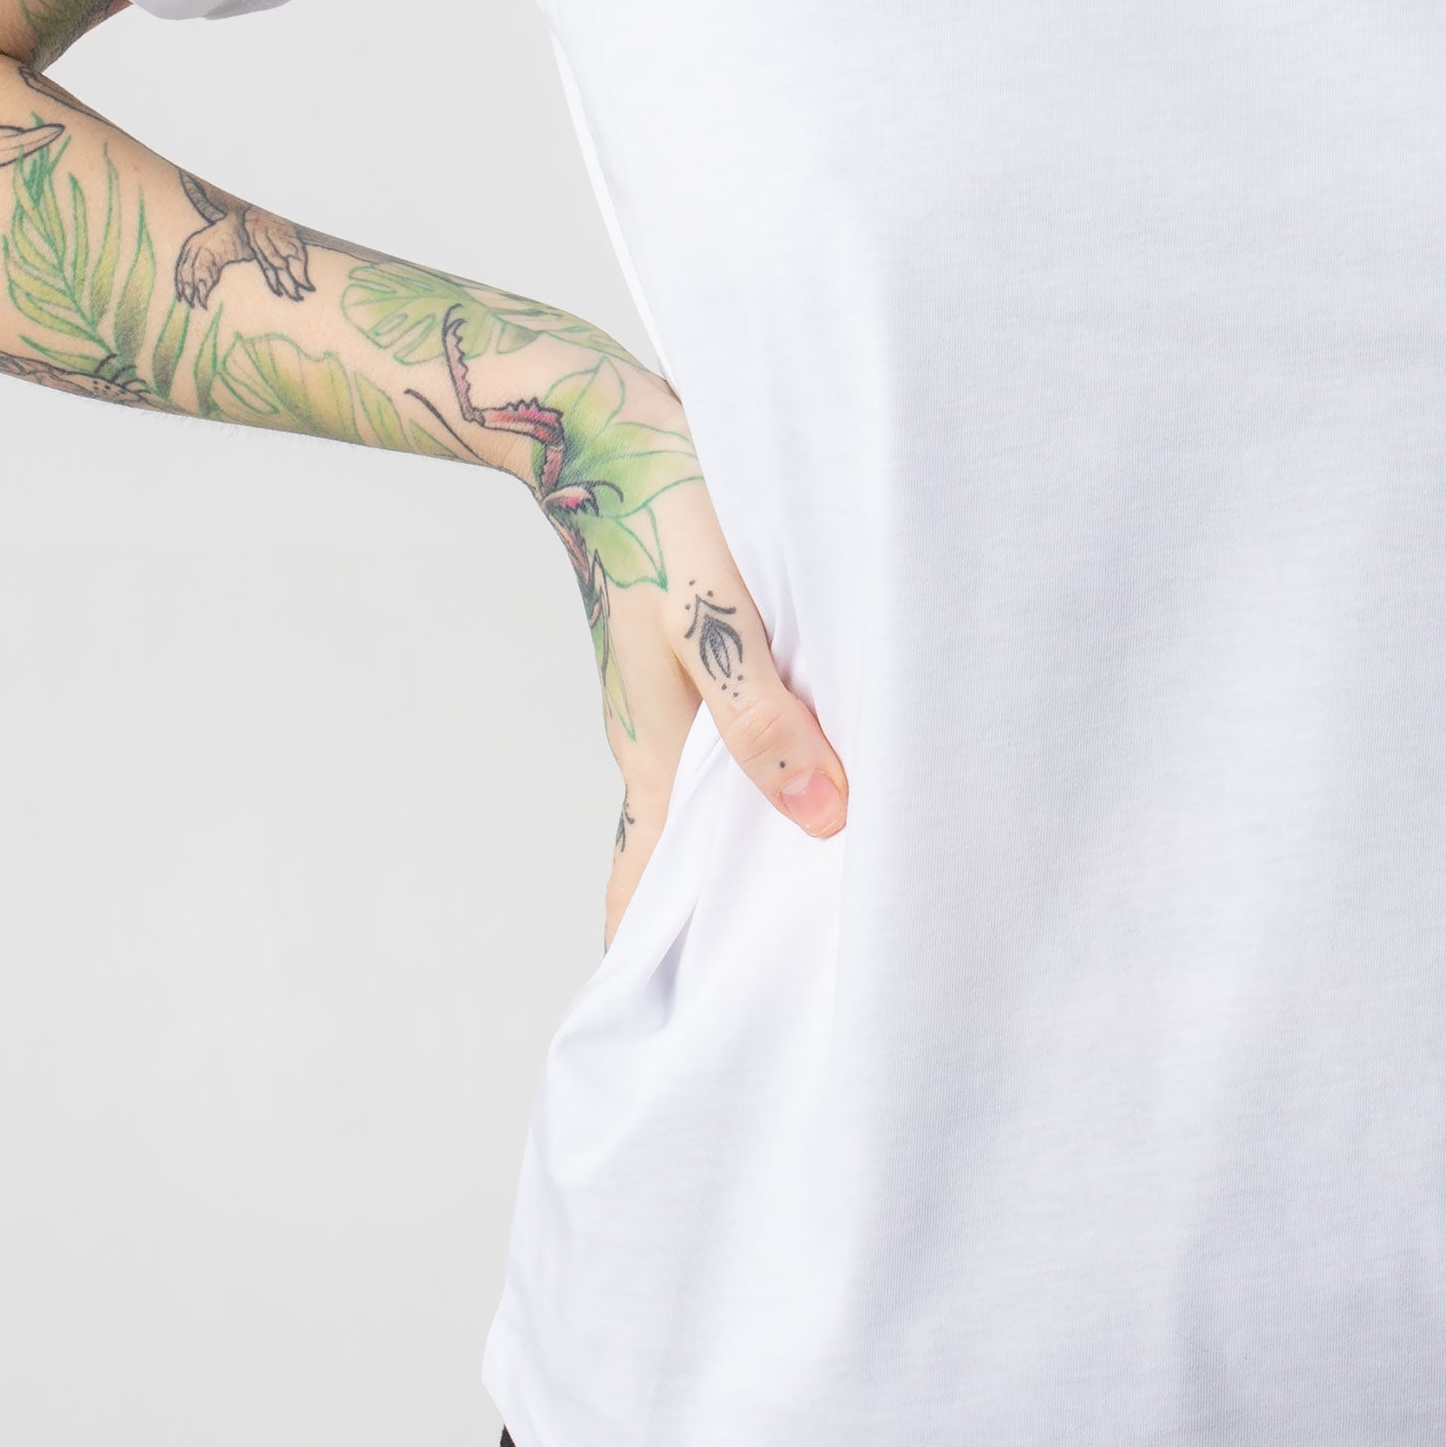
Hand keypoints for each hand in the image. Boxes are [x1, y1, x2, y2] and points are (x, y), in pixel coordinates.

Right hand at [595, 436, 846, 929]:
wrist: (604, 422)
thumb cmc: (663, 516)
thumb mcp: (720, 623)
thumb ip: (766, 721)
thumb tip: (825, 820)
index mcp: (650, 755)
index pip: (640, 891)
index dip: (660, 958)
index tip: (699, 1025)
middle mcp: (655, 742)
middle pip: (687, 855)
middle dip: (731, 914)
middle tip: (805, 972)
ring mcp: (670, 700)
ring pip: (718, 793)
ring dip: (765, 834)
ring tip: (840, 884)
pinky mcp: (695, 656)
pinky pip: (735, 735)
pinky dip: (775, 766)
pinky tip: (831, 764)